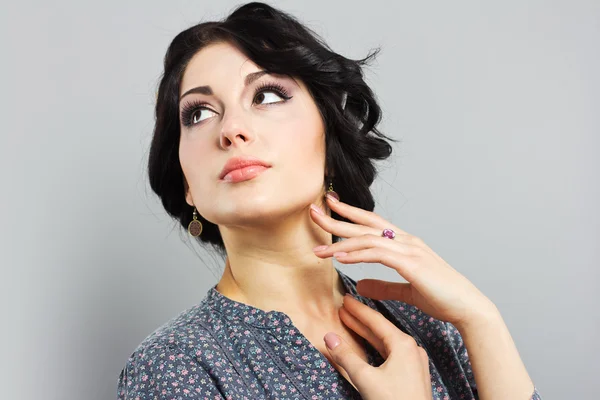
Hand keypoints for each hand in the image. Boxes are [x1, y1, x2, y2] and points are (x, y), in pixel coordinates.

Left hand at [310, 195, 497, 328]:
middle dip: (336, 217)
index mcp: (405, 243)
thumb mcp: (406, 291)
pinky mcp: (412, 263)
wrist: (467, 308)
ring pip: (367, 238)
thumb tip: (361, 285)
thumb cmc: (442, 298)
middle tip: (313, 211)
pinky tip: (340, 257)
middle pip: (365, 224)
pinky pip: (378, 254)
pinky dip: (357, 254)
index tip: (330, 205)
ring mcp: (410, 249)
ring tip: (317, 249)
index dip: (350, 213)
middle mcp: (406, 240)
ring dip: (340, 242)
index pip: (372, 222)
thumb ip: (383, 286)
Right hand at [324, 294, 431, 399]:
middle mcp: (411, 349)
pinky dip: (376, 346)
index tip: (345, 299)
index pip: (376, 321)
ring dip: (367, 333)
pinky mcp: (413, 374)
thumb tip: (330, 337)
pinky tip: (367, 345)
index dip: (358, 310)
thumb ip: (346, 357)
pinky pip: (391, 353)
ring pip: (386, 341)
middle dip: (360, 319)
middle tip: (344, 308)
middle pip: (381, 329)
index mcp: (403, 345)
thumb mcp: (366, 379)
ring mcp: (414, 362)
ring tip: (350, 323)